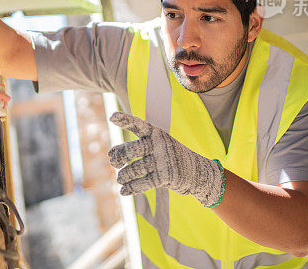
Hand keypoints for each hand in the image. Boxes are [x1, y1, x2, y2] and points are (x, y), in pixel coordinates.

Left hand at [108, 111, 224, 207]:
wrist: (196, 171)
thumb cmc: (168, 156)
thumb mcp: (153, 146)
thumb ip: (132, 146)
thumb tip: (110, 154)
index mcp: (155, 132)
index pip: (137, 124)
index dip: (124, 120)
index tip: (112, 116)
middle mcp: (159, 143)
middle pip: (131, 150)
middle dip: (119, 158)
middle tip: (114, 164)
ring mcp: (162, 160)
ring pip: (134, 169)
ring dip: (123, 176)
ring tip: (120, 178)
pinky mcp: (165, 176)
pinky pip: (142, 183)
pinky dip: (130, 188)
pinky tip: (123, 191)